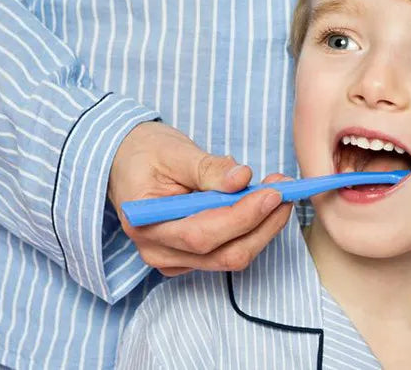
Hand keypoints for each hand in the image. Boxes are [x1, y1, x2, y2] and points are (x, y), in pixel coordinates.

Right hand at [108, 121, 293, 276]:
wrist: (125, 161)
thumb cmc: (145, 153)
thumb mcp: (174, 151)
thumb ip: (208, 168)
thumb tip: (242, 179)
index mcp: (144, 223)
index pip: (201, 234)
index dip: (242, 217)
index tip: (273, 192)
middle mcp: (157, 251)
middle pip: (223, 254)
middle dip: (261, 225)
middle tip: (285, 192)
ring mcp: (174, 260)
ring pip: (230, 258)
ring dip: (262, 229)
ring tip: (278, 194)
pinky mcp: (189, 258)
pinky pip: (228, 253)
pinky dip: (251, 232)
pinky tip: (261, 206)